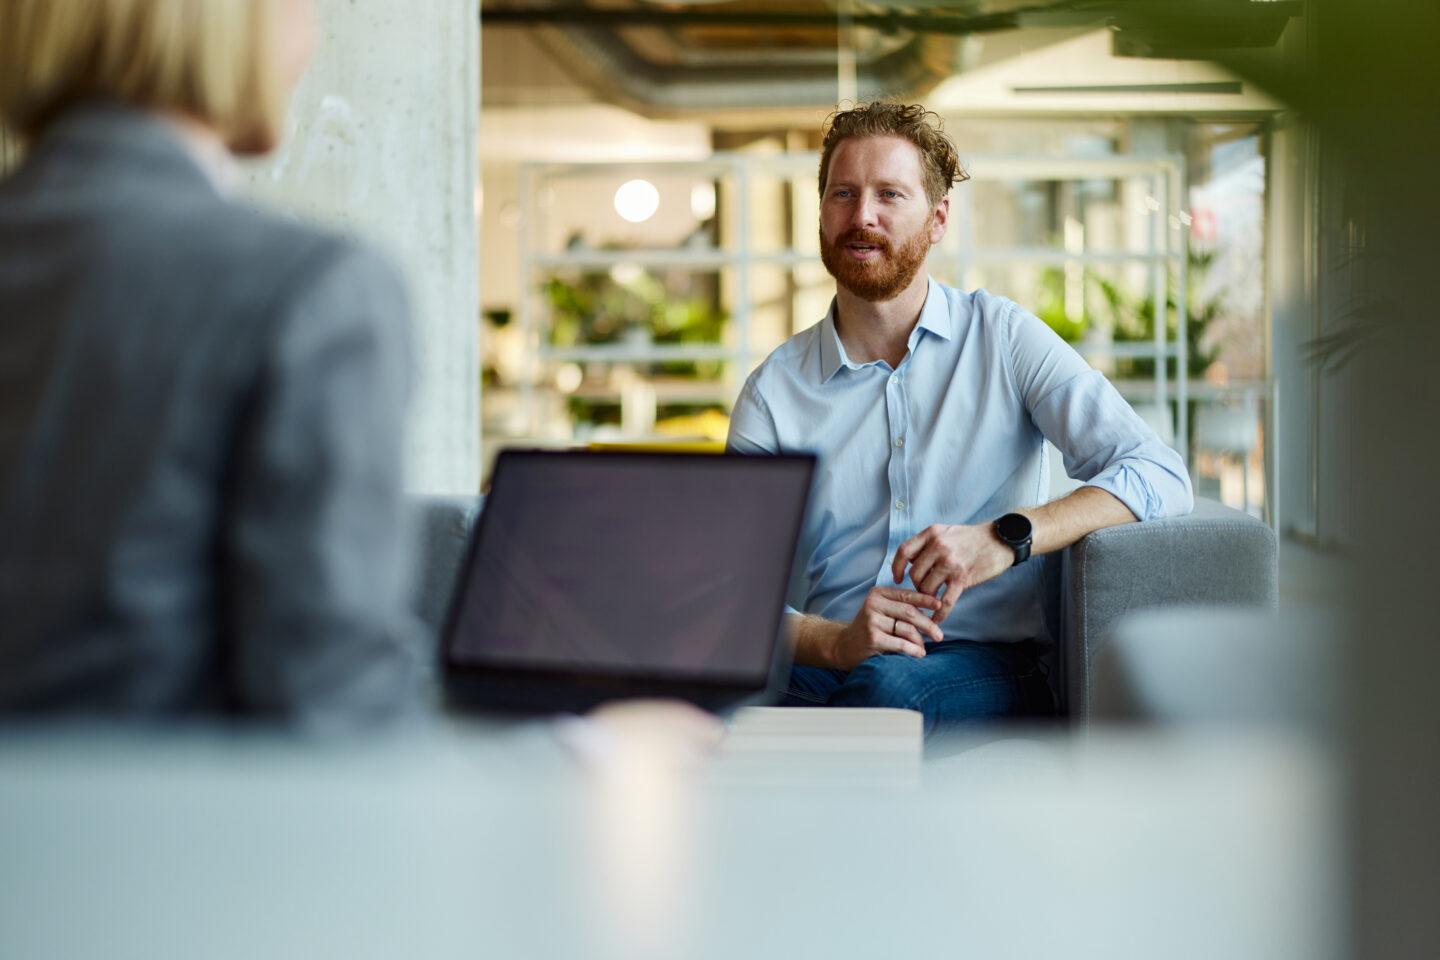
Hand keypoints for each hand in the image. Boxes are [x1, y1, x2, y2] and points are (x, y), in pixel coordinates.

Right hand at [827, 586, 944, 670]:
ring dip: (920, 640)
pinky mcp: (873, 638)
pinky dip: (913, 650)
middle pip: (910, 612)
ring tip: (923, 648)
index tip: (940, 605)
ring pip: (907, 629)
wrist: (843, 646)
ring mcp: (872, 621)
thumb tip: (932, 608)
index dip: (926, 599)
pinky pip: (901, 644)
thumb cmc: (869, 628)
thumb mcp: (880, 611)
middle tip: (939, 634)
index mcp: (877, 594)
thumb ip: (899, 607)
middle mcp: (873, 604)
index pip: (906, 595)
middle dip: (928, 624)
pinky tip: (919, 654)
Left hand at [891, 523, 1014, 622]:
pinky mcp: (962, 578)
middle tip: (925, 589)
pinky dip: (939, 614)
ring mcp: (950, 562)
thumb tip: (911, 561)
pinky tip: (936, 620)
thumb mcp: (946, 531)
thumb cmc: (972, 537)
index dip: (896, 567)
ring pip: (926, 588)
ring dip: (927, 597)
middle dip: (917, 585)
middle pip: (914, 574)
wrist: (1001, 539)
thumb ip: (928, 544)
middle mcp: (938, 546)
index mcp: (932, 534)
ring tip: (934, 598)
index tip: (896, 578)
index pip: (904, 551)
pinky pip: (945, 601)